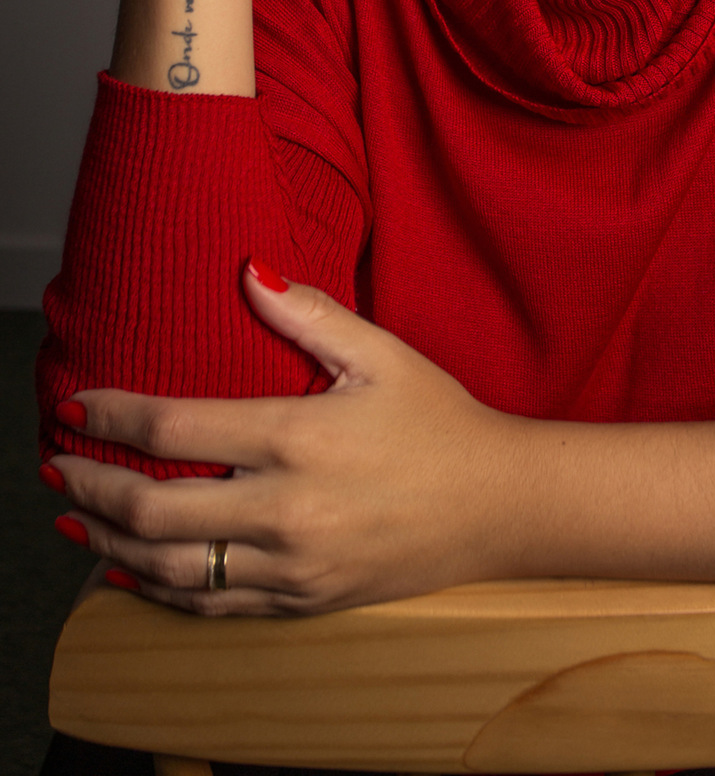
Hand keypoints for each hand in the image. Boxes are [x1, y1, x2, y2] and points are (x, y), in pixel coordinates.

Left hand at [45, 262, 525, 614]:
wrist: (498, 507)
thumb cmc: (439, 421)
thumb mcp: (382, 354)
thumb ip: (309, 313)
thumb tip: (248, 270)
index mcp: (299, 439)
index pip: (176, 429)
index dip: (114, 417)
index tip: (77, 404)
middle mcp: (287, 510)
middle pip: (153, 511)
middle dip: (89, 489)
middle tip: (55, 468)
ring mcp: (291, 566)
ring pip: (170, 569)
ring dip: (108, 548)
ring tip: (74, 521)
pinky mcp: (301, 602)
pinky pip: (210, 606)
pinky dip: (157, 591)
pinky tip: (130, 572)